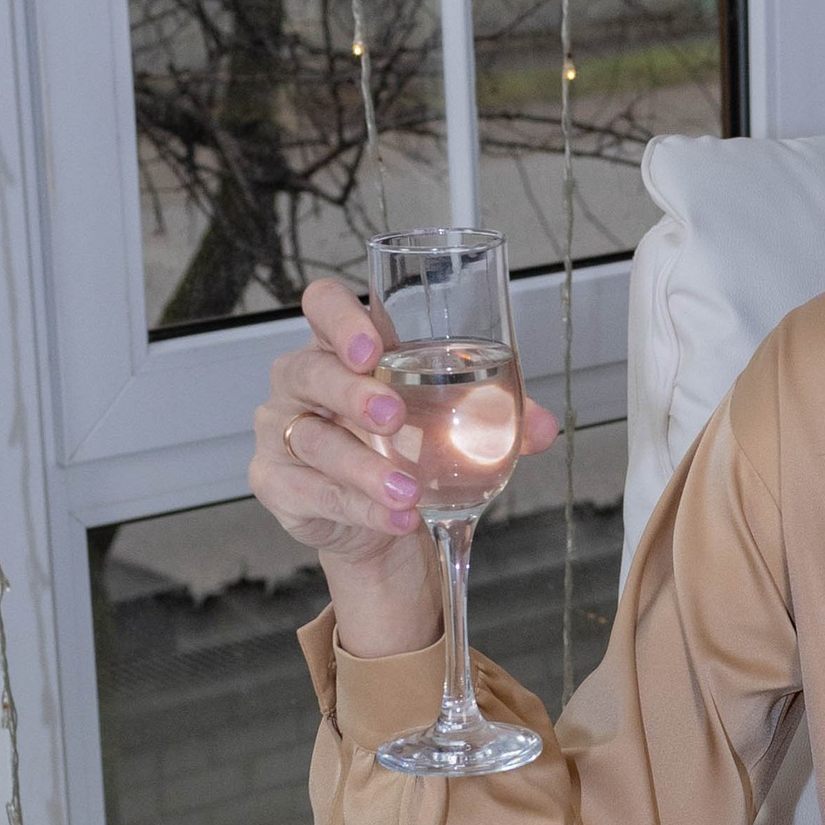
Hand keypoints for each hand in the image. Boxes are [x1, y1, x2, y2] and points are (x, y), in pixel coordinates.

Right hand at [248, 275, 557, 657]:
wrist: (384, 519)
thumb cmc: (409, 447)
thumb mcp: (453, 421)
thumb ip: (497, 414)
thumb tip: (545, 426)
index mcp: (340, 347)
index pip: (321, 305)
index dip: (339, 318)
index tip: (372, 346)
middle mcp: (302, 382)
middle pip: (307, 370)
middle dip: (350, 392)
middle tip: (393, 415)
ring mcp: (283, 432)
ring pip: (312, 441)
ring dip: (364, 466)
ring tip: (407, 489)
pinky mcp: (279, 484)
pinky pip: (314, 493)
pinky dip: (361, 508)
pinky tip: (396, 517)